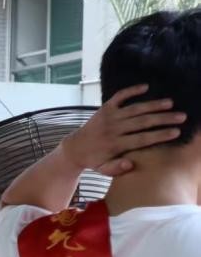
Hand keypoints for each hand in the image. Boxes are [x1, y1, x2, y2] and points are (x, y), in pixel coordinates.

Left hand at [60, 84, 186, 175]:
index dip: (159, 135)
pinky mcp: (104, 108)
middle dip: (163, 119)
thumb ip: (116, 168)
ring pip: (134, 109)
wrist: (74, 148)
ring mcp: (108, 117)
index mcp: (114, 145)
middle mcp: (112, 129)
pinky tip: (145, 87)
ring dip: (153, 105)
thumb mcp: (104, 169)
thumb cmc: (94, 160)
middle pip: (141, 122)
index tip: (176, 131)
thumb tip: (131, 164)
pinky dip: (131, 90)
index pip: (141, 139)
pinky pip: (118, 97)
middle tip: (181, 116)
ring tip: (170, 103)